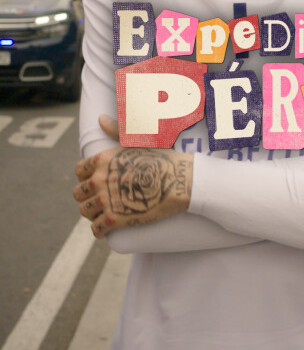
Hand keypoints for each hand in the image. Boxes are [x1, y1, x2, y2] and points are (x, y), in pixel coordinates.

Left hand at [73, 115, 192, 237]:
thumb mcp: (138, 139)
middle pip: (78, 193)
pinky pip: (96, 229)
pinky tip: (105, 228)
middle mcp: (99, 180)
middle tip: (99, 198)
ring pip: (85, 211)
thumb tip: (100, 119)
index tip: (95, 181)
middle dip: (87, 196)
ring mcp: (106, 200)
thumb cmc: (162, 158)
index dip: (86, 176)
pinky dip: (99, 230)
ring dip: (91, 213)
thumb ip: (117, 129)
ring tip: (102, 213)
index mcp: (102, 160)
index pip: (79, 171)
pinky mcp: (115, 219)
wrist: (179, 180)